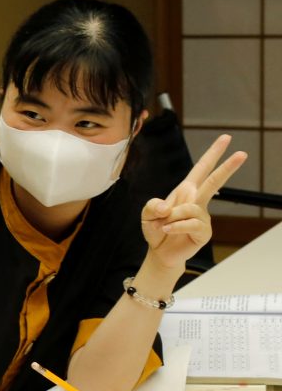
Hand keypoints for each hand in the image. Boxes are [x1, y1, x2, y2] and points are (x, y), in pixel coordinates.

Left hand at [141, 134, 246, 271]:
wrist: (160, 252)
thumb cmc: (156, 229)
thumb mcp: (147, 214)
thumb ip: (151, 206)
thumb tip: (165, 208)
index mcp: (186, 191)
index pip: (201, 168)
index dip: (213, 153)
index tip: (226, 138)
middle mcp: (197, 201)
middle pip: (214, 181)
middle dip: (227, 167)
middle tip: (242, 153)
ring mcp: (203, 216)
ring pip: (190, 208)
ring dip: (172, 217)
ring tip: (164, 225)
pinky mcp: (203, 232)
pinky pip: (189, 224)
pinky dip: (174, 227)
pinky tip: (166, 230)